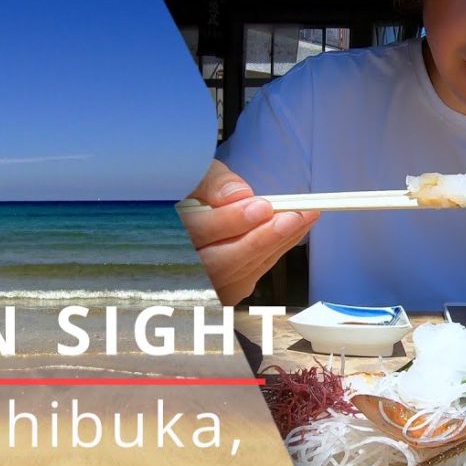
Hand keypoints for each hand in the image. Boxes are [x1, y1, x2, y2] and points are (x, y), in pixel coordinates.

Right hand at [179, 160, 318, 304]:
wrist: (177, 216)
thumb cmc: (185, 192)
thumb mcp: (191, 173)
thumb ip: (211, 182)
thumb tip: (239, 195)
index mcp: (163, 234)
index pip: (195, 235)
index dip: (229, 222)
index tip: (261, 207)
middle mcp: (174, 267)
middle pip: (218, 264)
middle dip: (260, 239)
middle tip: (294, 217)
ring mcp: (194, 287)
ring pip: (235, 276)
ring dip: (274, 247)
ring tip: (302, 219)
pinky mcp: (216, 292)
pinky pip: (245, 280)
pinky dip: (270, 256)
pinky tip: (290, 235)